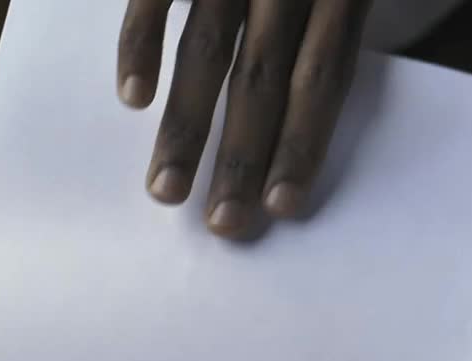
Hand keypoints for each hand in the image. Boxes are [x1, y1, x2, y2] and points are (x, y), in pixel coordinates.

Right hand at [118, 0, 372, 237]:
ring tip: (167, 189)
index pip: (324, 74)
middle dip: (243, 155)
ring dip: (186, 124)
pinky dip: (141, 44)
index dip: (303, 141)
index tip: (281, 206)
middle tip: (225, 223)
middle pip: (264, 76)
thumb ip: (337, 27)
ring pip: (206, 49)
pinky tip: (134, 98)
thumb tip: (328, 110)